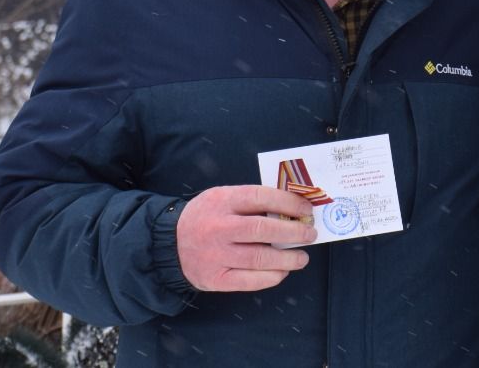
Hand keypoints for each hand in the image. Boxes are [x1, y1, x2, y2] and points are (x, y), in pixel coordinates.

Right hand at [175, 185, 317, 291]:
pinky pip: (249, 281)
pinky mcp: (215, 278)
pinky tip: (282, 271)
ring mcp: (216, 255)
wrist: (169, 244)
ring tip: (302, 257)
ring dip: (287, 259)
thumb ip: (250, 201)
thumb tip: (291, 208)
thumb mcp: (222, 197)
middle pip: (262, 230)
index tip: (305, 209)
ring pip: (259, 258)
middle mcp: (218, 228)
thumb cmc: (205, 216)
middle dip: (293, 232)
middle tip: (310, 234)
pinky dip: (271, 277)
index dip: (287, 203)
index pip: (260, 197)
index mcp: (221, 201)